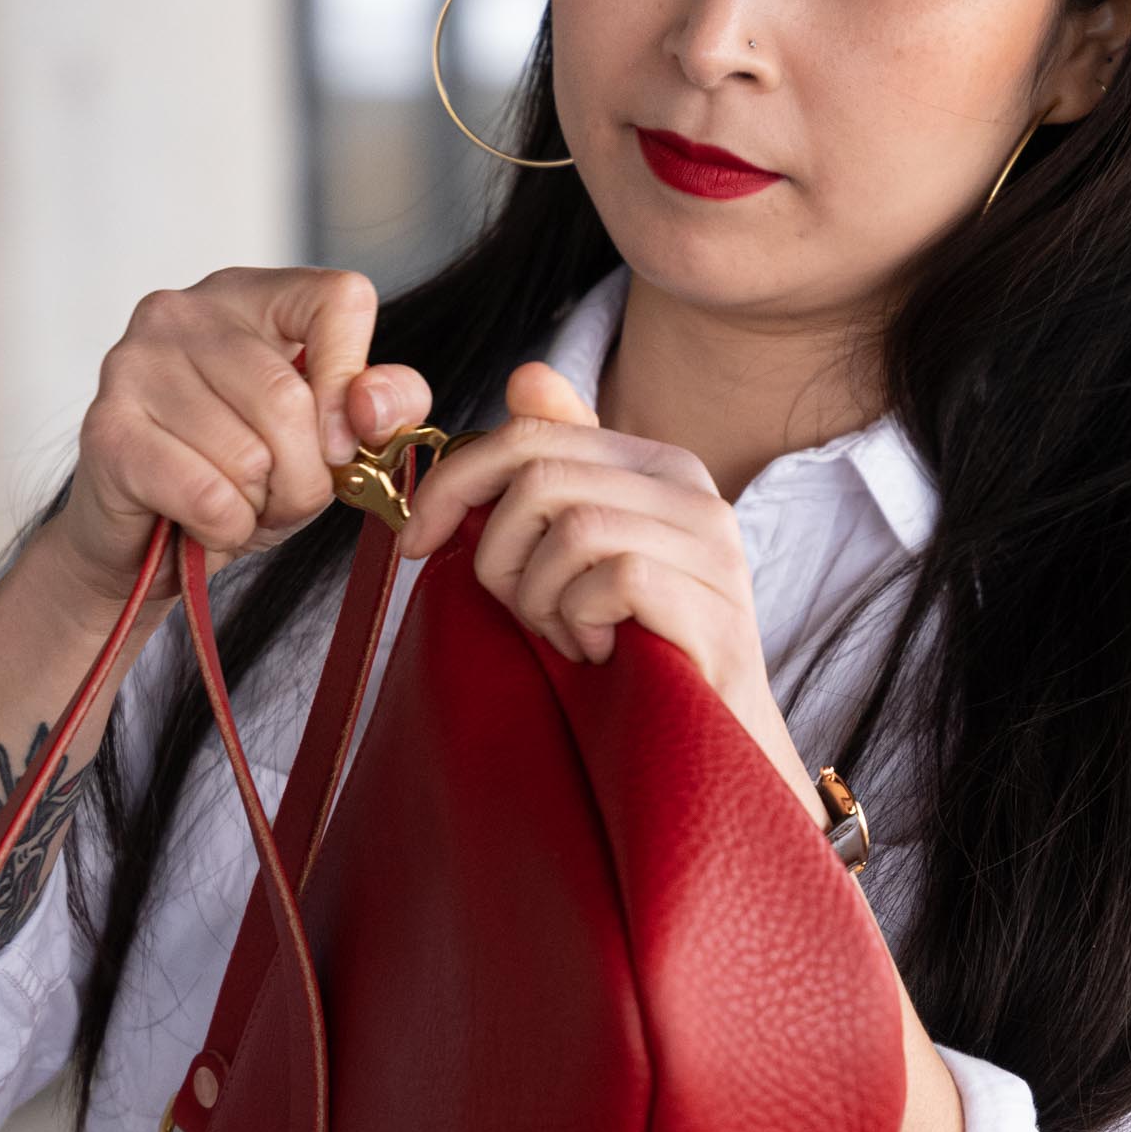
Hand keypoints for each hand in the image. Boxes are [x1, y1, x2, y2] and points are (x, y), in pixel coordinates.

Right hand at [46, 269, 433, 620]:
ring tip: (230, 500)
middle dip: (303, 476)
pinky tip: (198, 519)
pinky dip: (222, 528)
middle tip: (277, 495)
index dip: (353, 381)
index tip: (341, 439)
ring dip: (258, 506)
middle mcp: (183, 312)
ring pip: (249, 455)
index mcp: (248, 295)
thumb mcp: (327, 440)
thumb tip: (372, 407)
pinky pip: (208, 495)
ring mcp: (135, 364)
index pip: (339, 299)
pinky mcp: (108, 429)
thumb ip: (382, 407)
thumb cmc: (237, 477)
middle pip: (288, 398)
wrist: (144, 539)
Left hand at [399, 364, 822, 816]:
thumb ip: (556, 474)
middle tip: (517, 611)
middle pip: (540, 478)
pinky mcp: (713, 606)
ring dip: (541, 599)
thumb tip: (525, 377)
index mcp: (658, 467)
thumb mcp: (578, 560)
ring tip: (569, 639)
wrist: (712, 755)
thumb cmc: (635, 658)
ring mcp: (712, 549)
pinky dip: (580, 624)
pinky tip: (599, 655)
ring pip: (570, 528)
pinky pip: (607, 580)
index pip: (532, 434)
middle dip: (497, 553)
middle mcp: (694, 492)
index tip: (417, 541)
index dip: (454, 482)